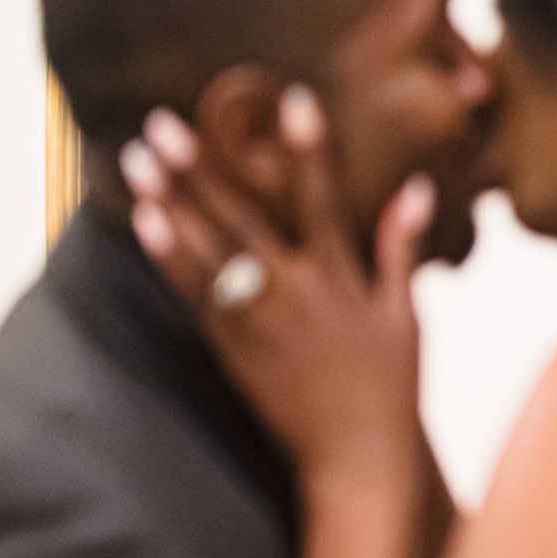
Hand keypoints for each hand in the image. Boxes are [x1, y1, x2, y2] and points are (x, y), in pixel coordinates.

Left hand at [124, 90, 430, 486]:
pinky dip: (168, 255)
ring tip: (139, 158)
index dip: (308, 148)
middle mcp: (294, 292)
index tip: (293, 99)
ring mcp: (257, 320)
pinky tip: (145, 219)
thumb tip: (417, 189)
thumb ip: (401, 248)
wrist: (356, 458)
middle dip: (203, 167)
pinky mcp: (231, 348)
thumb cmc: (389, 388)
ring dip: (170, 200)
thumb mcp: (406, 315)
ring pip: (207, 249)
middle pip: (242, 217)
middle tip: (164, 121)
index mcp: (341, 279)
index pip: (322, 199)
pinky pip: (192, 293)